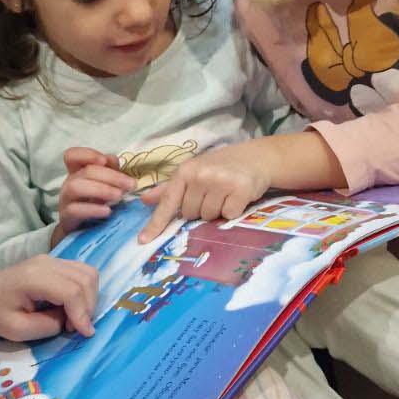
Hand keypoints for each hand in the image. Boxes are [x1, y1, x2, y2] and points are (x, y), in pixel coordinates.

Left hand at [0, 254, 98, 339]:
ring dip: (89, 298)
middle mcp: (46, 262)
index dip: (82, 314)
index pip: (71, 291)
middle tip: (73, 328)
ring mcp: (51, 259)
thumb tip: (70, 320)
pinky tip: (71, 306)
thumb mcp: (18, 330)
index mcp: (33, 278)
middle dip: (88, 307)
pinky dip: (84, 290)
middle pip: (85, 279)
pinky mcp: (54, 262)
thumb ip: (48, 326)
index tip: (84, 334)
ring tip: (73, 317)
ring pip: (88, 273)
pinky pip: (81, 272)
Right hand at [55, 146, 134, 240]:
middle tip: (130, 184)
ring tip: (119, 196)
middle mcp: (69, 182)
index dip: (86, 154)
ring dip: (101, 190)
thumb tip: (113, 158)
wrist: (82, 230)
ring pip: (76, 187)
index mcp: (77, 171)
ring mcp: (66, 199)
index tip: (104, 160)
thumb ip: (109, 170)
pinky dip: (93, 209)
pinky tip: (108, 211)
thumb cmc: (94, 202)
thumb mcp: (104, 184)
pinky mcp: (66, 216)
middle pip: (84, 172)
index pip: (72, 155)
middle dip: (110, 176)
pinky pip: (75, 210)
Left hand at [139, 141, 274, 243]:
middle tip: (212, 194)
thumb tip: (144, 200)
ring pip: (208, 217)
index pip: (167, 202)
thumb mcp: (192, 172)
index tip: (143, 241)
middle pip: (189, 214)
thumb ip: (169, 189)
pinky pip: (228, 215)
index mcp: (185, 171)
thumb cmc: (220, 166)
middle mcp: (200, 175)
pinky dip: (233, 211)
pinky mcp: (240, 190)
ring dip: (216, 211)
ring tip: (225, 194)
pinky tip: (237, 196)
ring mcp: (220, 182)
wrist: (256, 158)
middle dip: (199, 210)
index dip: (155, 224)